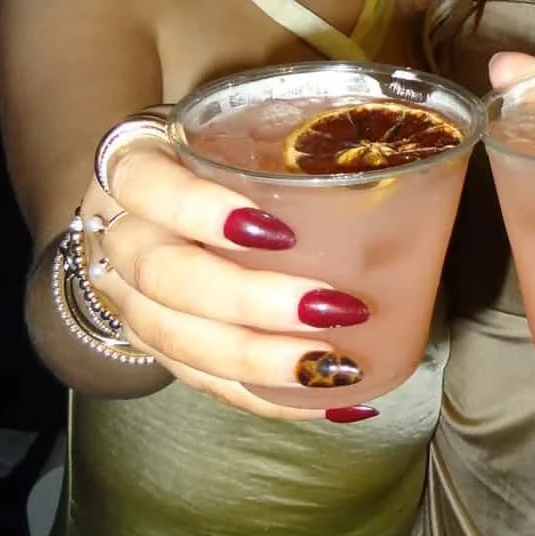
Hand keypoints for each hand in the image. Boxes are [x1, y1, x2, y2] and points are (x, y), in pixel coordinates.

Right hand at [79, 126, 375, 421]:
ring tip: (334, 366)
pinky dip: (269, 398)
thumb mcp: (231, 133)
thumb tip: (414, 166)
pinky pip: (203, 382)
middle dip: (252, 301)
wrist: (143, 204)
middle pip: (167, 278)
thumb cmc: (211, 159)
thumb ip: (288, 144)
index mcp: (133, 169)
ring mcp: (128, 300)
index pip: (148, 187)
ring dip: (261, 361)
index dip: (202, 212)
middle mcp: (120, 237)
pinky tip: (328, 403)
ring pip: (178, 341)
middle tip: (332, 307)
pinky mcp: (153, 348)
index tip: (277, 231)